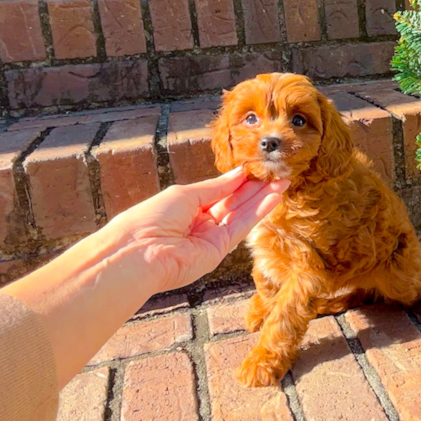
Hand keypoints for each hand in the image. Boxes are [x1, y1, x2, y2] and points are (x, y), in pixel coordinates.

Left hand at [103, 168, 288, 293]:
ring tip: (282, 183)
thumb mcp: (185, 194)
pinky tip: (273, 198)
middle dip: (256, 188)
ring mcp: (211, 237)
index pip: (219, 191)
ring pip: (241, 214)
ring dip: (262, 198)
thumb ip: (216, 187)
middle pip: (234, 202)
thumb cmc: (152, 217)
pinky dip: (258, 212)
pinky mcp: (219, 250)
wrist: (139, 252)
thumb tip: (238, 174)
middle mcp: (201, 222)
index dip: (238, 180)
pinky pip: (241, 227)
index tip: (257, 168)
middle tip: (277, 174)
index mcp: (188, 206)